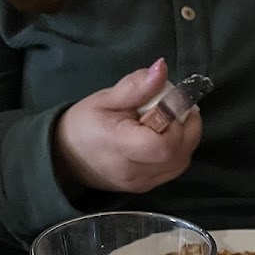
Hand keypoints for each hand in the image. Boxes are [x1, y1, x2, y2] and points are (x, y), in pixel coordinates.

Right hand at [53, 59, 201, 195]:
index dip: (175, 121)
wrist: (68, 158)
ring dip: (185, 138)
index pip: (164, 144)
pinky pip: (174, 168)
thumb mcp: (105, 98)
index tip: (170, 101)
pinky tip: (165, 135)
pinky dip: (178, 150)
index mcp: (120, 148)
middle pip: (179, 154)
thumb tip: (163, 68)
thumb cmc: (84, 124)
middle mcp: (135, 172)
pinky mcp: (148, 187)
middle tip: (174, 106)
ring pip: (181, 162)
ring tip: (170, 119)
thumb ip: (136, 86)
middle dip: (186, 126)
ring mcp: (143, 184)